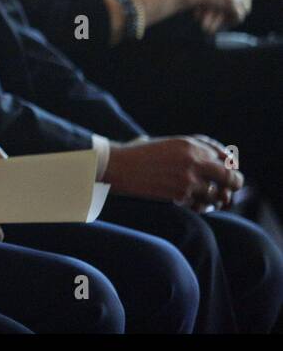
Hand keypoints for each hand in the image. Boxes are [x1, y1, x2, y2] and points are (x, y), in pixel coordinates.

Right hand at [104, 136, 241, 209]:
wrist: (118, 166)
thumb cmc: (138, 153)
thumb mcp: (165, 143)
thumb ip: (188, 149)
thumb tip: (211, 159)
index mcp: (191, 144)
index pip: (225, 156)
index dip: (229, 166)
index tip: (225, 173)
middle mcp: (194, 160)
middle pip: (231, 177)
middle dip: (233, 185)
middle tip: (228, 191)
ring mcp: (188, 178)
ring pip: (218, 195)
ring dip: (215, 199)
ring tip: (208, 199)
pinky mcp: (180, 194)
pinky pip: (201, 205)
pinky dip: (200, 207)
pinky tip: (194, 204)